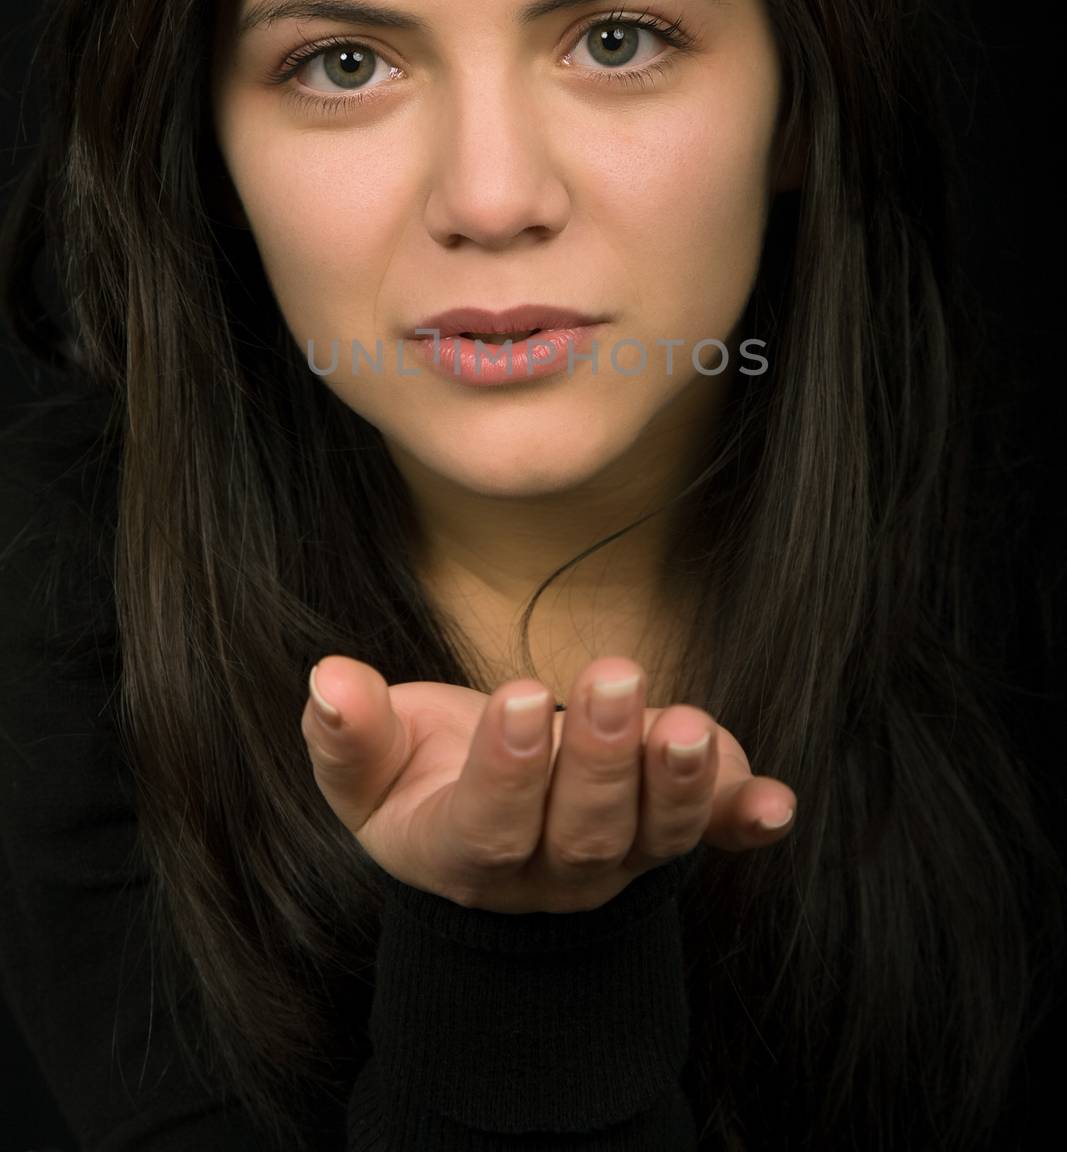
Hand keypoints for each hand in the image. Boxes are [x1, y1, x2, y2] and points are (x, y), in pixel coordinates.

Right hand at [301, 654, 796, 913]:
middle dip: (603, 759)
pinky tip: (776, 804)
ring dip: (681, 784)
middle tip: (616, 678)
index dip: (510, 770)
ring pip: (655, 838)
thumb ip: (347, 735)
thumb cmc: (420, 783)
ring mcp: (619, 860)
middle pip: (585, 834)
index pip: (490, 827)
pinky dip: (746, 821)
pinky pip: (714, 838)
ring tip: (692, 726)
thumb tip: (326, 680)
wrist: (482, 837)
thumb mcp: (368, 769)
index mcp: (465, 854)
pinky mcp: (669, 834)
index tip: (525, 698)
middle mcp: (550, 873)